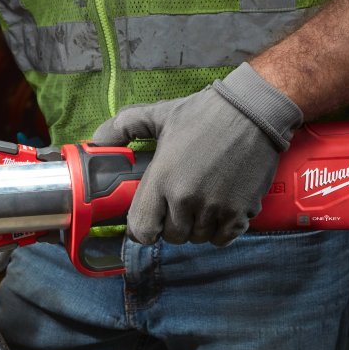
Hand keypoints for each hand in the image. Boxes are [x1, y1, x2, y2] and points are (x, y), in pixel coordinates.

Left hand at [91, 63, 301, 245]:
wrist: (254, 111)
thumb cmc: (205, 112)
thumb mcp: (159, 115)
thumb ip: (122, 127)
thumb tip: (95, 141)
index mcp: (162, 178)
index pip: (141, 230)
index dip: (143, 228)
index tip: (150, 219)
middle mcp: (186, 198)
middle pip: (172, 236)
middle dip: (173, 225)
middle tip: (180, 203)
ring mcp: (215, 208)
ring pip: (198, 238)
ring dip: (197, 227)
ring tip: (202, 201)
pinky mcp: (241, 212)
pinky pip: (222, 238)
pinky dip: (220, 229)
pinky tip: (220, 208)